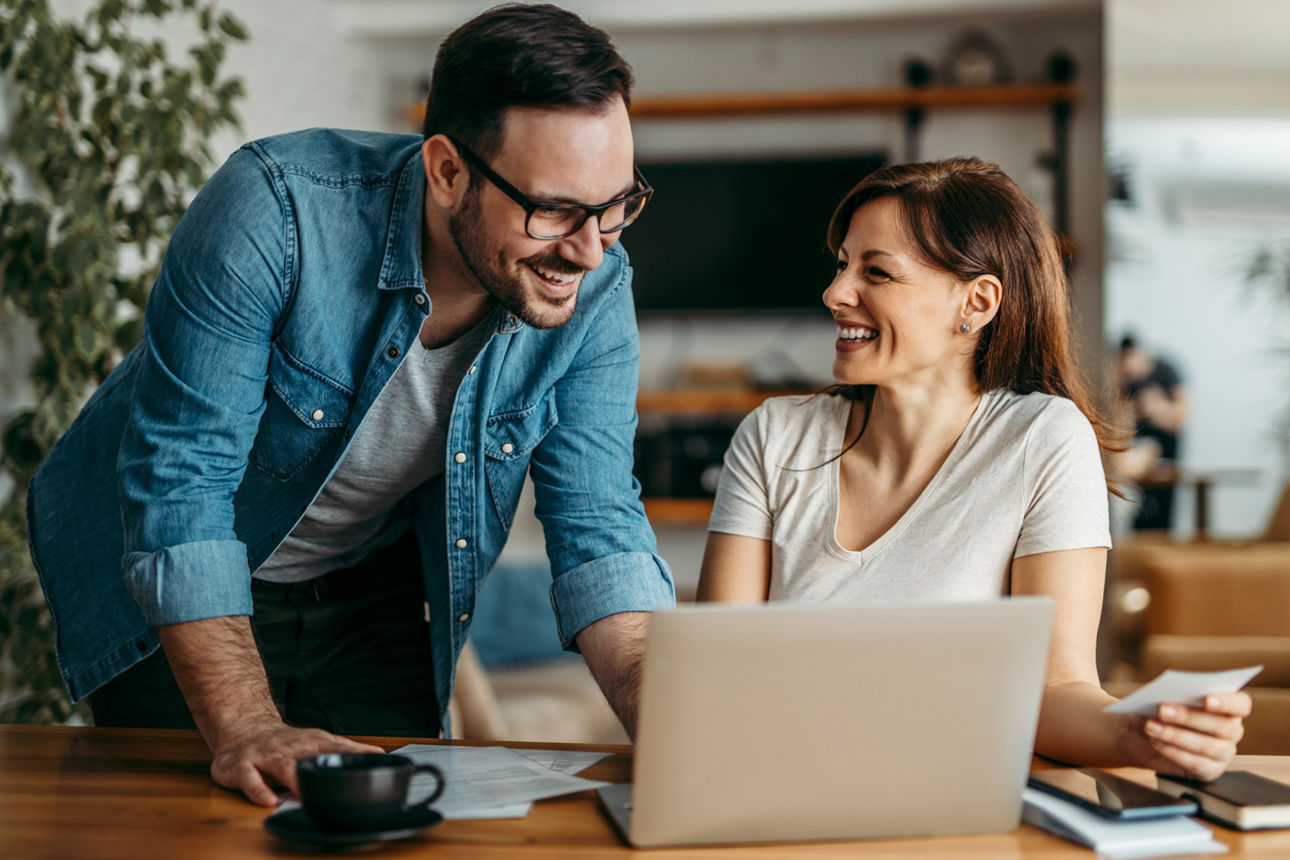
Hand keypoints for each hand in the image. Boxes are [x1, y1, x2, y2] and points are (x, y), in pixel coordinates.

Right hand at [210, 720, 384, 805]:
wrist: (243, 728)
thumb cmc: (285, 742)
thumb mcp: (314, 741)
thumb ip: (340, 749)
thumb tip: (376, 754)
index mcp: (310, 741)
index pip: (336, 745)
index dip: (356, 751)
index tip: (377, 757)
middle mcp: (290, 747)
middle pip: (310, 756)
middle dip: (325, 770)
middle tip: (341, 786)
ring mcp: (266, 755)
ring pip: (282, 767)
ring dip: (294, 780)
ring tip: (305, 795)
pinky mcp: (242, 766)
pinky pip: (250, 778)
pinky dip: (259, 789)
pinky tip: (268, 800)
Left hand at [1131, 693, 1250, 781]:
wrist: (1141, 734)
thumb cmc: (1157, 710)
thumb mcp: (1162, 698)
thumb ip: (1173, 694)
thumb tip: (1171, 695)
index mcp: (1228, 706)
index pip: (1241, 704)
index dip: (1227, 702)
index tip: (1206, 699)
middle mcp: (1232, 730)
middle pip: (1222, 725)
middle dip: (1189, 717)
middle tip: (1162, 709)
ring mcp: (1224, 752)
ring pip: (1207, 745)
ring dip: (1176, 735)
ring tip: (1151, 727)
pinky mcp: (1210, 770)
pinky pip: (1196, 764)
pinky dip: (1173, 752)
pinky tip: (1156, 742)